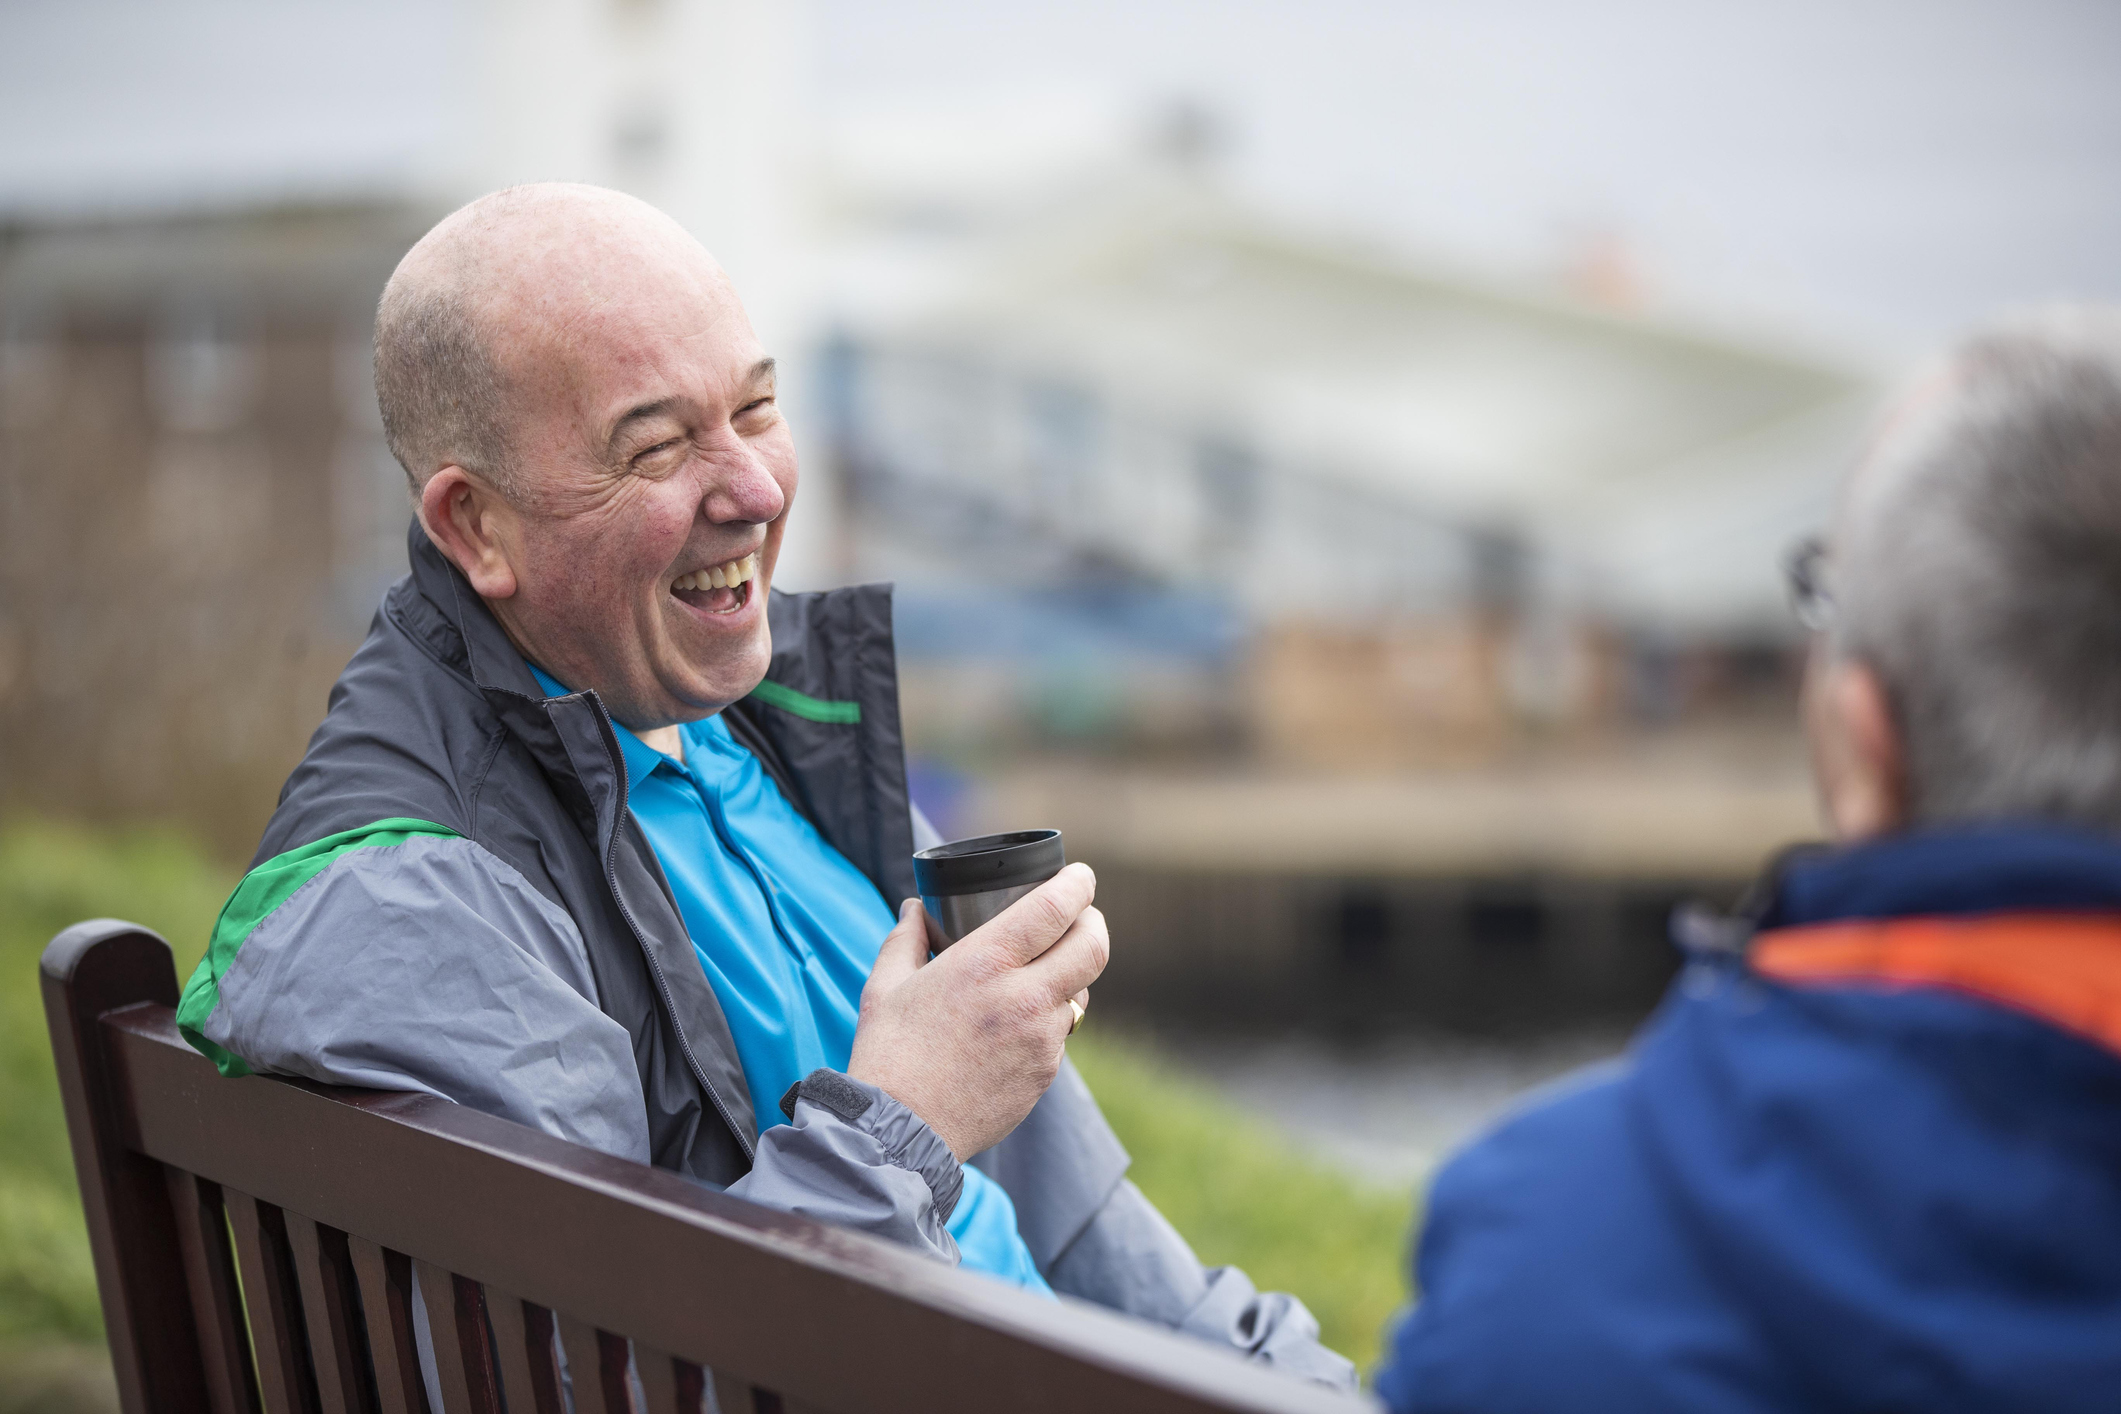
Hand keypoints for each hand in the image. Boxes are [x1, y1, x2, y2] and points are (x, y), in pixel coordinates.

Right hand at [847, 863, 1107, 1159]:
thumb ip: (906, 937)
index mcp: (986, 963)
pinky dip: (1049, 1019)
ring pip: (1080, 992)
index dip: (1078, 884)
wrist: (901, 1132)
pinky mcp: (1045, 1074)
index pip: (1056, 908)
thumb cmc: (888, 1054)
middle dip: (1093, 922)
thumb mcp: (886, 984)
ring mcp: (1041, 1040)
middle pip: (1094, 946)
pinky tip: (1019, 1021)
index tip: (1080, 876)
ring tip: (1044, 970)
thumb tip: (915, 908)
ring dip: (1070, 974)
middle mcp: (1024, 998)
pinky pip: (1060, 1034)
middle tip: (1080, 916)